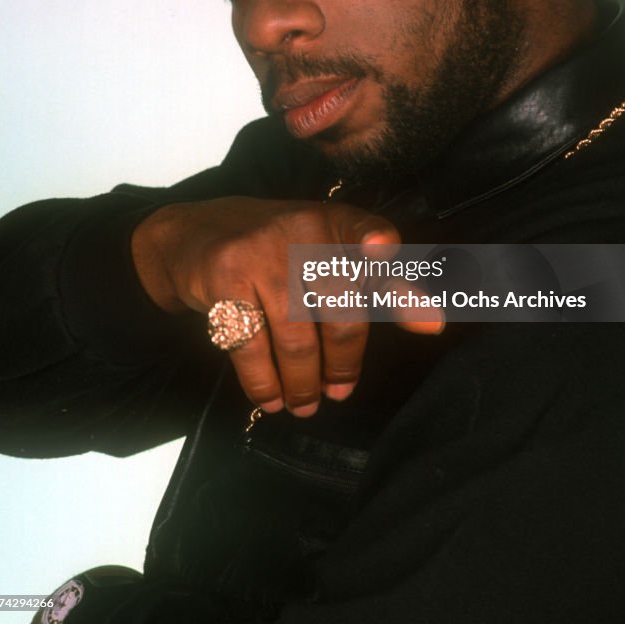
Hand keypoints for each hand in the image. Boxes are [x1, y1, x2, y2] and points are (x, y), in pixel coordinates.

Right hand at [131, 197, 441, 415]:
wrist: (191, 235)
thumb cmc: (275, 251)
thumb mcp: (323, 251)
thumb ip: (378, 282)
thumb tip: (433, 324)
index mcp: (334, 219)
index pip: (369, 234)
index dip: (390, 262)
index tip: (428, 315)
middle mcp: (302, 228)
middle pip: (340, 311)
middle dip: (342, 363)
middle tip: (338, 393)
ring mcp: (261, 250)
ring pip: (295, 337)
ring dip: (302, 383)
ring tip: (304, 404)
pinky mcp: (225, 274)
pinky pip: (252, 345)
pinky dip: (263, 382)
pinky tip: (270, 397)